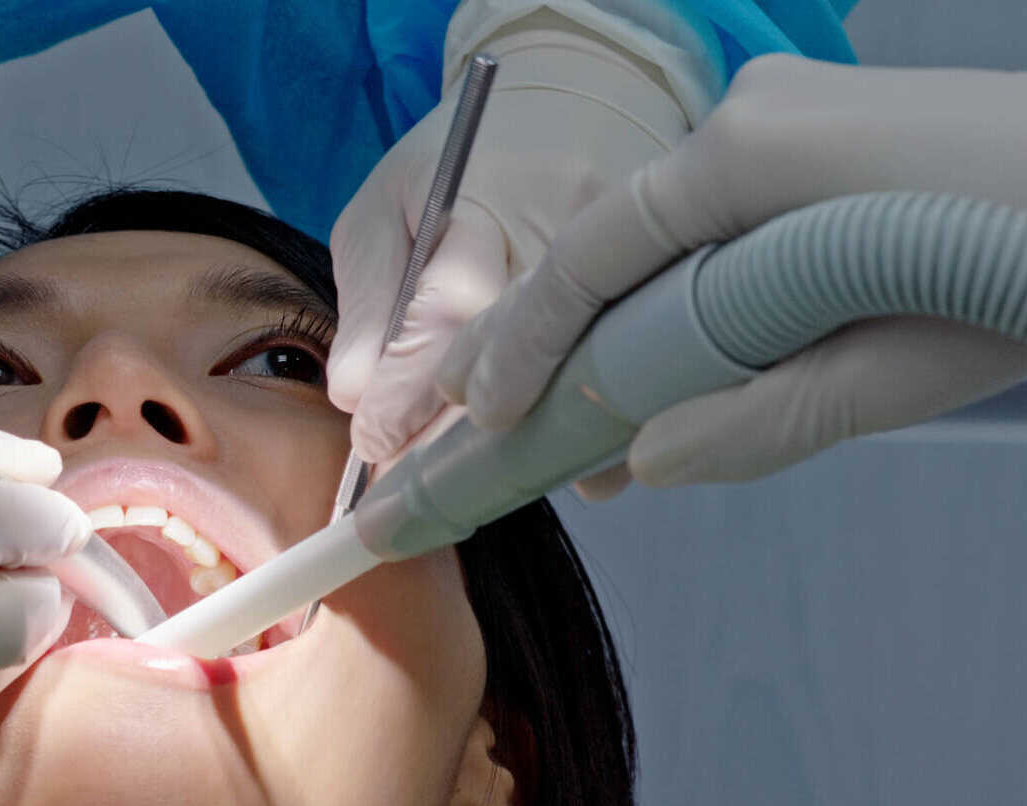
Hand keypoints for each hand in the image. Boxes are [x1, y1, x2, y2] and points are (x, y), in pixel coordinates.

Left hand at [328, 13, 695, 462]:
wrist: (578, 90)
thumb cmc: (462, 163)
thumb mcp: (387, 208)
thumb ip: (369, 301)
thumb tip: (353, 396)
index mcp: (485, 208)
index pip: (447, 312)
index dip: (411, 391)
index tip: (378, 445)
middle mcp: (569, 233)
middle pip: (527, 357)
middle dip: (474, 438)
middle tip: (428, 494)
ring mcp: (636, 257)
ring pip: (590, 374)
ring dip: (543, 441)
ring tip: (496, 484)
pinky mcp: (673, 279)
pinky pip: (640, 369)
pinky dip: (602, 421)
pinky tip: (572, 457)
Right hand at [439, 56, 1026, 490]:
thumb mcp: (887, 375)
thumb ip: (752, 422)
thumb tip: (645, 462)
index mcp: (746, 160)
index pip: (589, 255)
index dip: (521, 342)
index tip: (481, 412)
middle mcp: (748, 116)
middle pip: (616, 243)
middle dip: (553, 339)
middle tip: (489, 416)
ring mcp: (785, 112)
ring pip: (667, 235)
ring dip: (626, 326)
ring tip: (589, 426)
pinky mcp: (821, 126)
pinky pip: (720, 217)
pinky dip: (685, 289)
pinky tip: (669, 364)